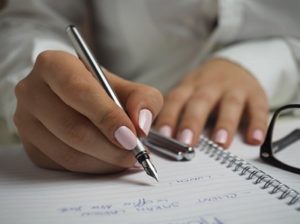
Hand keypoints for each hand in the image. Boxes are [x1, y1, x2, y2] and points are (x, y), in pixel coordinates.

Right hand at [14, 51, 162, 172]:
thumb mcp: (131, 88)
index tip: (131, 136)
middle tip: (135, 153)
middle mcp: (33, 91)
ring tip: (127, 158)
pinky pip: (64, 165)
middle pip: (72, 127)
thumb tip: (141, 125)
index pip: (79, 91)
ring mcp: (27, 121)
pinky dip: (93, 167)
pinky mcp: (31, 146)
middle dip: (110, 146)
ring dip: (104, 161)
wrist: (83, 101)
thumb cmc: (106, 92)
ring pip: (68, 152)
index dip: (107, 116)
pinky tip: (109, 160)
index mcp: (54, 65)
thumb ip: (144, 100)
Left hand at [155, 58, 267, 147]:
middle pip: (200, 102)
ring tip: (220, 143)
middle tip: (186, 142)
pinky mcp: (255, 94)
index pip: (176, 100)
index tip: (163, 136)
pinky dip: (257, 124)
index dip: (169, 117)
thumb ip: (176, 112)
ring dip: (225, 123)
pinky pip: (258, 108)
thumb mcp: (188, 93)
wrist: (234, 66)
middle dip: (193, 122)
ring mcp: (234, 89)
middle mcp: (211, 86)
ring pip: (229, 104)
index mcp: (190, 87)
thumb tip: (157, 138)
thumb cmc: (205, 88)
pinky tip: (255, 139)